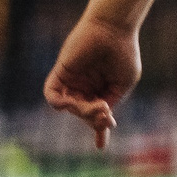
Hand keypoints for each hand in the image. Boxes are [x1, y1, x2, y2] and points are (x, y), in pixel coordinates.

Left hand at [42, 14, 141, 149]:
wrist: (113, 29)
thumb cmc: (123, 53)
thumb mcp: (124, 83)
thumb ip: (113, 100)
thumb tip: (101, 117)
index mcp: (101, 90)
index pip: (96, 114)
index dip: (98, 131)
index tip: (100, 147)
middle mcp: (85, 87)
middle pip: (83, 113)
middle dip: (94, 119)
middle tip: (106, 113)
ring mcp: (72, 81)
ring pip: (70, 107)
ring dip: (82, 112)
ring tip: (98, 106)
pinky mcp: (61, 73)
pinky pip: (52, 95)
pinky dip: (60, 103)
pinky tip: (72, 103)